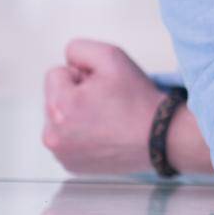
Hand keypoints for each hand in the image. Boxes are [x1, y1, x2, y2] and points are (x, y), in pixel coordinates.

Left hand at [42, 39, 164, 173]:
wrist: (161, 137)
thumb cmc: (137, 100)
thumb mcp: (112, 56)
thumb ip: (79, 49)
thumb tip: (68, 62)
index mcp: (59, 107)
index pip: (56, 74)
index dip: (82, 75)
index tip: (103, 87)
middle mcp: (53, 135)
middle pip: (56, 98)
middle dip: (77, 95)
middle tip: (107, 102)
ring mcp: (61, 154)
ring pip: (60, 120)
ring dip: (77, 115)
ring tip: (107, 119)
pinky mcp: (71, 165)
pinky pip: (68, 140)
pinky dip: (82, 135)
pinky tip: (105, 134)